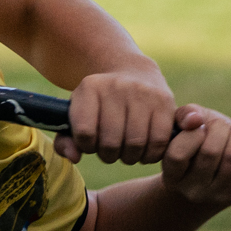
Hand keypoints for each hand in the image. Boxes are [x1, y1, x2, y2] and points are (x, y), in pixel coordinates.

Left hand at [59, 67, 175, 164]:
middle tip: (112, 150)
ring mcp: (142, 92)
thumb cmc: (101, 104)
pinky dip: (151, 154)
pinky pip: (158, 141)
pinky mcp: (164, 101)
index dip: (87, 146)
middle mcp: (116, 85)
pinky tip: (145, 149)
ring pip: (135, 145)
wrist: (135, 73)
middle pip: (110, 143)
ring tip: (127, 151)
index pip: (84, 133)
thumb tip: (74, 157)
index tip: (92, 142)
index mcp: (89, 87)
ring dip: (130, 157)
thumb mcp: (77, 115)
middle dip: (109, 155)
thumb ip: (65, 141)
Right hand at [158, 105, 230, 206]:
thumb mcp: (188, 127)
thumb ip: (185, 115)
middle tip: (223, 125)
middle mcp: (194, 191)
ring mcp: (220, 196)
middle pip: (210, 152)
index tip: (201, 126)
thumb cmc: (201, 142)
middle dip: (221, 128)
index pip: (178, 154)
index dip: (192, 133)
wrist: (219, 172)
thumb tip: (196, 119)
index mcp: (173, 176)